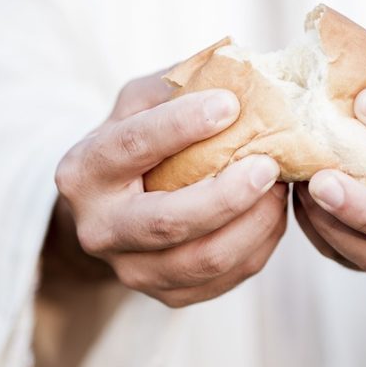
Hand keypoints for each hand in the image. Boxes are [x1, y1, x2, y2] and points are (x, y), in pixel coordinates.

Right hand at [50, 72, 287, 306]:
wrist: (112, 207)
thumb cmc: (135, 139)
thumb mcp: (142, 102)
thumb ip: (178, 85)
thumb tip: (240, 71)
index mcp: (85, 170)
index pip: (131, 146)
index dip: (180, 126)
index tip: (229, 105)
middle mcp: (99, 228)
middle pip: (168, 221)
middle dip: (226, 195)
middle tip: (269, 165)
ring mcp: (131, 270)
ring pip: (204, 259)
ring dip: (254, 223)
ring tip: (280, 186)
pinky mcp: (167, 295)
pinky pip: (225, 278)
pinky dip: (259, 244)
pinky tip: (273, 212)